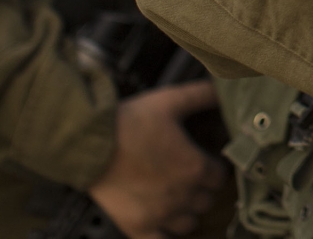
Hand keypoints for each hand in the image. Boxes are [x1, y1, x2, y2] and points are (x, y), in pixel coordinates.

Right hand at [89, 80, 226, 238]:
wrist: (88, 144)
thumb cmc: (129, 123)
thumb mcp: (170, 101)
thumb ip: (201, 95)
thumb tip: (224, 88)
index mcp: (195, 168)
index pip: (220, 178)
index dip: (214, 169)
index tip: (206, 162)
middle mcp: (182, 196)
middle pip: (206, 201)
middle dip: (202, 189)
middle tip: (189, 178)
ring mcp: (159, 215)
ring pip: (188, 224)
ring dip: (186, 212)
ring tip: (177, 198)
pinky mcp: (136, 227)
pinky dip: (165, 235)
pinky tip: (163, 224)